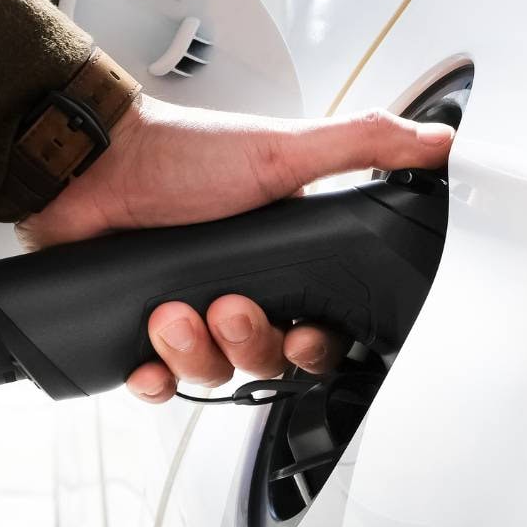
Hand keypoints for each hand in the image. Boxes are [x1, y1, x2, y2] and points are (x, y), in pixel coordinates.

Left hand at [17, 94, 454, 402]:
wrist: (91, 163)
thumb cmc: (181, 153)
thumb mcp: (284, 148)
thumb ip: (363, 147)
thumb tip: (436, 142)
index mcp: (280, 259)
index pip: (318, 330)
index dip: (316, 346)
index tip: (304, 334)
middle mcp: (237, 290)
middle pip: (266, 361)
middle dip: (250, 342)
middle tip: (227, 306)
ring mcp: (185, 314)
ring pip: (210, 375)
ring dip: (194, 352)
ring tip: (171, 310)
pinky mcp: (136, 331)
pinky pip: (156, 385)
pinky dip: (153, 381)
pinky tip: (145, 362)